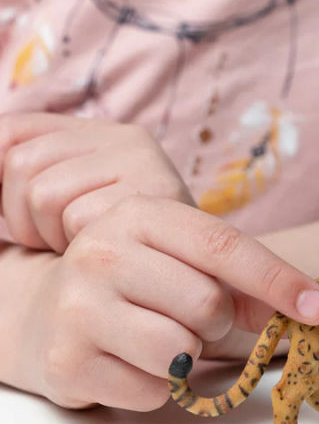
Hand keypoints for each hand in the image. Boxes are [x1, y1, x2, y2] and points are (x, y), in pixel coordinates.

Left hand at [0, 113, 193, 252]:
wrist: (195, 289)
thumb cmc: (122, 260)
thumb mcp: (68, 210)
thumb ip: (24, 182)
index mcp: (99, 133)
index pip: (9, 134)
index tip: (17, 221)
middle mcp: (127, 137)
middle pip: (22, 164)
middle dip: (23, 218)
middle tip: (60, 243)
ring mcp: (145, 162)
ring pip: (43, 193)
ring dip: (51, 236)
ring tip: (87, 250)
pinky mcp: (158, 194)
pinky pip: (79, 220)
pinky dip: (85, 249)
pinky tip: (112, 258)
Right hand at [14, 195, 318, 409]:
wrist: (48, 313)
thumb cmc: (138, 285)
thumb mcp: (186, 265)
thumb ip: (244, 284)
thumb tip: (308, 311)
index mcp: (141, 216)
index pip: (223, 246)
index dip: (278, 279)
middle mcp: (102, 252)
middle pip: (208, 305)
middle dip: (215, 324)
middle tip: (189, 319)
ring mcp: (77, 307)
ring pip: (181, 352)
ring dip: (189, 357)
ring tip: (160, 340)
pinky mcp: (66, 362)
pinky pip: (154, 391)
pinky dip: (160, 387)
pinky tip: (130, 363)